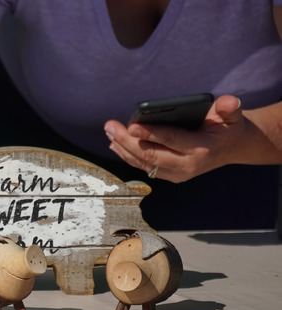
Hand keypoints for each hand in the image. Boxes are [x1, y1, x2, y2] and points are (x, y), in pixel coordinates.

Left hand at [105, 95, 244, 182]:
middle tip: (110, 126)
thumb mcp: (233, 115)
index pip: (170, 140)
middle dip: (127, 141)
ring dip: (122, 148)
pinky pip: (144, 167)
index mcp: (200, 149)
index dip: (150, 133)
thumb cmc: (227, 127)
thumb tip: (228, 101)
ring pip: (143, 163)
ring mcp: (176, 174)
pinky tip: (114, 144)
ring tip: (109, 132)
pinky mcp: (168, 176)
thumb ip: (230, 108)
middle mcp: (186, 165)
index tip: (131, 126)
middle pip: (150, 155)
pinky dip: (127, 156)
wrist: (232, 148)